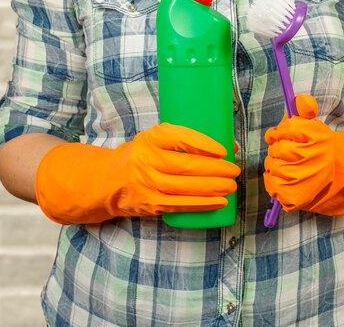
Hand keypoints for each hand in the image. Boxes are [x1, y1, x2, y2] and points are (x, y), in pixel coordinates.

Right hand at [35, 123, 240, 223]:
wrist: (110, 180)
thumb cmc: (142, 156)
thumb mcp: (155, 140)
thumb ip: (184, 141)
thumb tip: (229, 147)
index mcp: (149, 138)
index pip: (177, 137)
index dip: (203, 143)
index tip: (223, 150)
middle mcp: (145, 160)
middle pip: (184, 165)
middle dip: (214, 169)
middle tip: (234, 170)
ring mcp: (146, 184)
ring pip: (183, 188)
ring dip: (211, 188)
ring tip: (230, 186)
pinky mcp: (150, 203)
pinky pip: (179, 205)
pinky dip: (201, 204)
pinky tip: (218, 202)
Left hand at [264, 95, 343, 215]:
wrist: (329, 178)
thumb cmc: (312, 148)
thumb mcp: (311, 124)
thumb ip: (305, 107)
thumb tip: (301, 100)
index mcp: (321, 138)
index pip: (289, 127)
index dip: (280, 131)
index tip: (282, 134)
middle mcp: (317, 160)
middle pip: (279, 148)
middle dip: (276, 148)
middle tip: (285, 151)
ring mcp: (307, 181)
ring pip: (273, 165)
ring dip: (273, 163)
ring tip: (284, 164)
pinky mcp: (296, 197)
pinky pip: (271, 184)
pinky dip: (271, 179)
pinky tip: (280, 176)